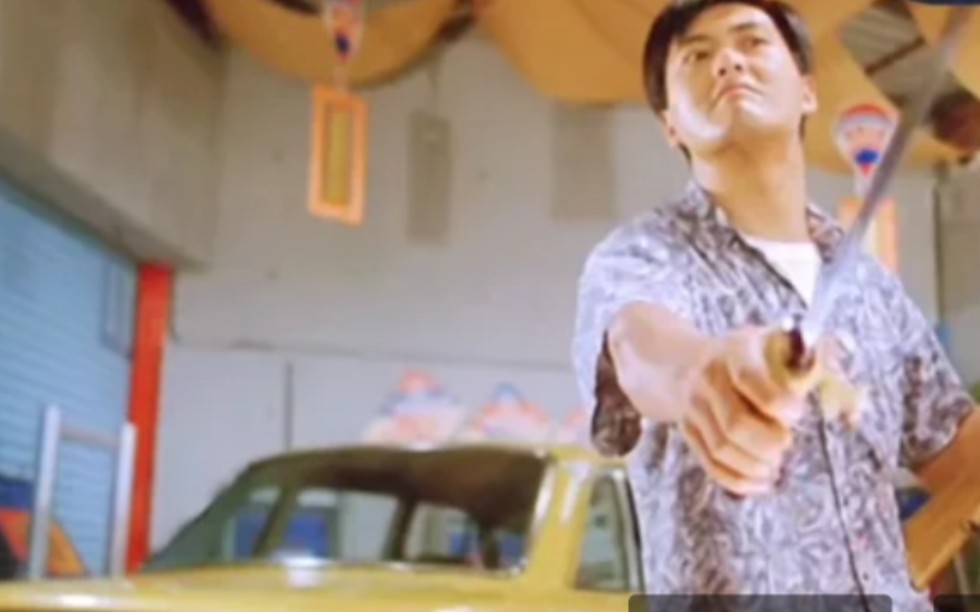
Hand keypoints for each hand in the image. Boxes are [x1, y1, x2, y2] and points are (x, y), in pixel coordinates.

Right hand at [679, 326, 822, 496]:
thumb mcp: (777, 343)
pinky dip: (737, 480)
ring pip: (722, 449)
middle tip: (786, 443)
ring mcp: (693, 407)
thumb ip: (813, 362)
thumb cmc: (750, 356)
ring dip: (754, 465)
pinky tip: (760, 481)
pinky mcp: (688, 431)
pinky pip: (710, 464)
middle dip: (768, 443)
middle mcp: (708, 378)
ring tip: (774, 464)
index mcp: (735, 351)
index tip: (798, 412)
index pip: (750, 378)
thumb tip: (852, 404)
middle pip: (735, 423)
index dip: (779, 403)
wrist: (688, 361)